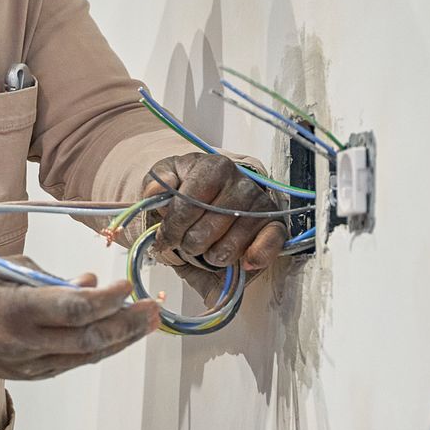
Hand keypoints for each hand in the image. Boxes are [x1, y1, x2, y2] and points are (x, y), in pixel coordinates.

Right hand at [0, 270, 161, 381]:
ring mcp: (27, 364)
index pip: (74, 309)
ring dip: (121, 339)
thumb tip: (91, 283)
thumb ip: (51, 280)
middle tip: (154, 308)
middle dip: (127, 324)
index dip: (107, 300)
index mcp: (15, 310)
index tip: (128, 286)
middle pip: (88, 338)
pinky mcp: (30, 375)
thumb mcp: (7, 269)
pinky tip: (119, 335)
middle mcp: (24, 343)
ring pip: (87, 355)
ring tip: (148, 322)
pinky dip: (99, 347)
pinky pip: (74, 362)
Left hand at [144, 152, 286, 277]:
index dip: (171, 228)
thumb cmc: (190, 190)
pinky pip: (268, 245)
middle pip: (205, 232)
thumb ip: (157, 183)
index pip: (187, 206)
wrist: (217, 198)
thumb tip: (154, 193)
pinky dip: (255, 257)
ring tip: (208, 247)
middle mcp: (241, 183)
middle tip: (188, 242)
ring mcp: (260, 205)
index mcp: (214, 167)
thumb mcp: (168, 179)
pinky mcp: (274, 225)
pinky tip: (244, 262)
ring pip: (228, 248)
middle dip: (189, 244)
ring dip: (212, 256)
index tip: (164, 238)